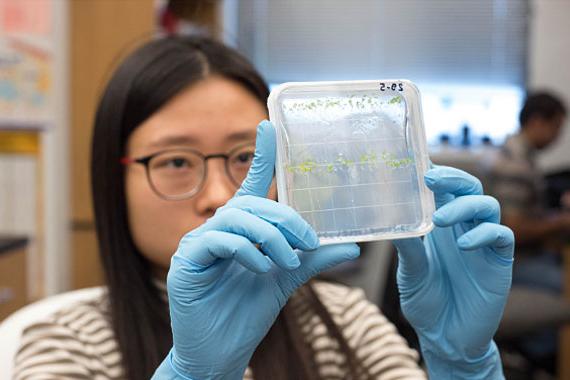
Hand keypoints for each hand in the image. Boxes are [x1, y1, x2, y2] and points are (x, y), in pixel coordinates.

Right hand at [153, 121, 359, 379]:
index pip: (252, 185)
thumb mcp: (286, 280)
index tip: (269, 125)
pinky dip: (247, 251)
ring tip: (288, 262)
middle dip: (286, 218)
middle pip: (253, 203)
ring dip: (271, 237)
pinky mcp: (186, 261)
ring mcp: (198, 244)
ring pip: (238, 218)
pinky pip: (219, 240)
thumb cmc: (247, 313)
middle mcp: (217, 229)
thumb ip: (312, 260)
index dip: (261, 155)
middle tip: (309, 242)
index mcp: (241, 230)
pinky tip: (262, 268)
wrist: (221, 352)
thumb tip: (351, 247)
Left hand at [393, 166, 513, 378]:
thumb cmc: (426, 302)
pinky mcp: (499, 263)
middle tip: (431, 179)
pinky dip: (484, 234)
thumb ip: (407, 248)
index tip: (418, 162)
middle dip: (453, 178)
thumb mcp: (410, 273)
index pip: (443, 190)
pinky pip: (502, 236)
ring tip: (439, 220)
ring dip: (464, 206)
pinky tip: (462, 246)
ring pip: (487, 205)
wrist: (445, 338)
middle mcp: (463, 229)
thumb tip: (391, 223)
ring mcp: (483, 243)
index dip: (436, 173)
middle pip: (469, 188)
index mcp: (440, 227)